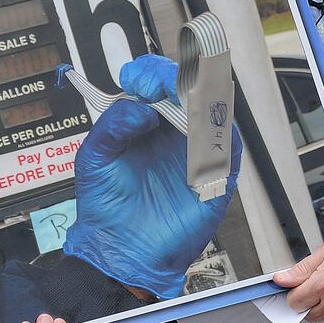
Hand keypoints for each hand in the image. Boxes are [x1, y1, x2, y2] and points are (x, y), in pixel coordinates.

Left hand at [66, 55, 242, 298]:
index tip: (137, 81)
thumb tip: (143, 107)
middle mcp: (173, 131)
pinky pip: (229, 145)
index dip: (150, 73)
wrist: (121, 249)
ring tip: (179, 99)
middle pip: (188, 87)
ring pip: (213, 110)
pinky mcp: (217, 175)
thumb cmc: (105, 204)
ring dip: (200, 98)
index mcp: (145, 122)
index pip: (156, 82)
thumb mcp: (94, 157)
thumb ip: (112, 126)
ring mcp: (196, 151)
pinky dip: (218, 132)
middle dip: (175, 78)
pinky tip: (197, 129)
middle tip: (158, 86)